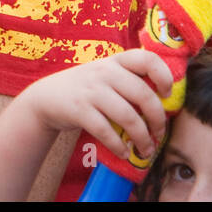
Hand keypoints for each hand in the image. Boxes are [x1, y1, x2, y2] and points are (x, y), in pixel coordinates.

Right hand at [19, 49, 173, 160]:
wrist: (45, 98)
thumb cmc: (86, 89)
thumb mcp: (105, 75)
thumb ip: (130, 81)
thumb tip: (165, 105)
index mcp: (115, 61)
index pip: (146, 58)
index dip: (164, 76)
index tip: (166, 95)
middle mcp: (104, 71)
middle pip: (143, 95)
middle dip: (158, 120)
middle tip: (160, 134)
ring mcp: (90, 90)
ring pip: (128, 116)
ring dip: (142, 138)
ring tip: (146, 149)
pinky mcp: (79, 109)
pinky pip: (107, 131)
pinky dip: (119, 146)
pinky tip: (124, 153)